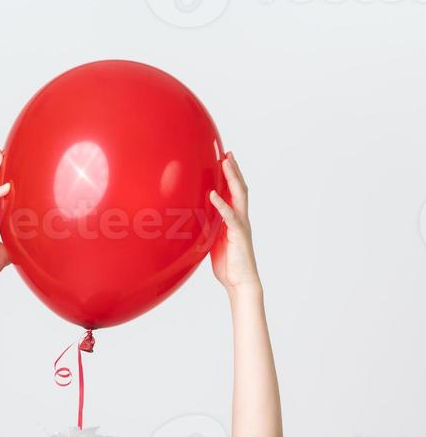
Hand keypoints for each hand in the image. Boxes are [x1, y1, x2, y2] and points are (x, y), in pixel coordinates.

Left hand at [208, 152, 260, 293]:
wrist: (240, 283)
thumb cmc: (228, 266)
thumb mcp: (214, 243)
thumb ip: (209, 229)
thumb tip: (195, 220)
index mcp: (235, 220)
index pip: (234, 194)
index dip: (231, 177)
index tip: (225, 161)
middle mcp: (241, 219)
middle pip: (240, 189)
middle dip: (234, 170)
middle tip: (227, 154)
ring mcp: (241, 225)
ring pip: (239, 196)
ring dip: (232, 178)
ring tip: (226, 163)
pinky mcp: (238, 235)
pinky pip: (230, 216)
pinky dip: (222, 204)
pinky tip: (214, 194)